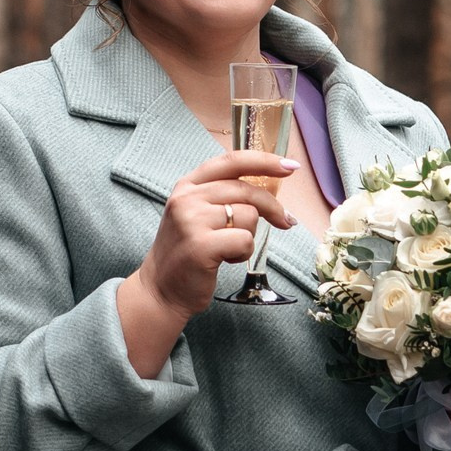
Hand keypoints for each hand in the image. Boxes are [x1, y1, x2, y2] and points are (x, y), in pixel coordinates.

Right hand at [115, 149, 297, 376]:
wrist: (161, 290)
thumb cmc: (187, 253)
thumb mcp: (196, 214)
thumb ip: (223, 196)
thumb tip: (270, 188)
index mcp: (188, 185)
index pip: (232, 161)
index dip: (264, 161)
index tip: (290, 166)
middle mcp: (187, 198)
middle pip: (246, 190)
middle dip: (273, 207)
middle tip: (286, 221)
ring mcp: (192, 221)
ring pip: (249, 215)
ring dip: (248, 236)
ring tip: (229, 249)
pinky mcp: (201, 245)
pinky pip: (245, 240)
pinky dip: (243, 253)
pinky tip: (226, 259)